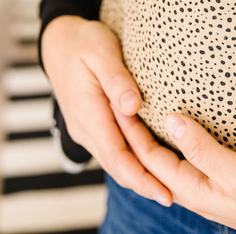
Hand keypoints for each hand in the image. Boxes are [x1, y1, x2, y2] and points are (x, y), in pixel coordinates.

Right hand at [41, 16, 171, 205]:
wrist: (58, 40)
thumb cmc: (83, 41)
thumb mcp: (101, 50)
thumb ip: (117, 78)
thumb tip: (133, 106)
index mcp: (88, 112)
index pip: (117, 157)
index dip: (142, 178)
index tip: (165, 193)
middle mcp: (85, 127)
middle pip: (119, 165)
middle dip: (146, 183)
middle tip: (177, 195)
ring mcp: (87, 128)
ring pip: (116, 158)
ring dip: (140, 173)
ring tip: (170, 183)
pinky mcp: (93, 123)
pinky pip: (113, 147)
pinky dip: (133, 159)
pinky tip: (153, 160)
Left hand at [116, 110, 235, 233]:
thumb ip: (202, 148)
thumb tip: (170, 119)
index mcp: (190, 188)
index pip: (147, 155)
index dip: (129, 128)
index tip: (117, 99)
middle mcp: (193, 185)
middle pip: (151, 156)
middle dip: (132, 129)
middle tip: (120, 96)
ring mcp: (206, 180)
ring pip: (167, 154)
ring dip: (150, 131)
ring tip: (139, 104)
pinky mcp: (221, 173)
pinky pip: (187, 152)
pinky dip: (174, 134)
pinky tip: (178, 119)